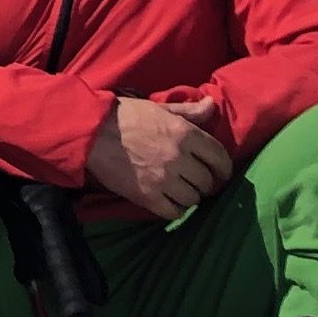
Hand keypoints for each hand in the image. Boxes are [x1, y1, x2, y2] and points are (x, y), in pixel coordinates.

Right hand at [86, 94, 234, 218]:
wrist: (93, 133)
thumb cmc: (127, 116)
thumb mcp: (160, 109)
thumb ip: (189, 111)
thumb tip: (212, 105)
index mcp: (185, 133)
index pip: (219, 157)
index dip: (224, 168)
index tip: (221, 173)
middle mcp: (179, 158)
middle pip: (207, 181)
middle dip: (205, 182)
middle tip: (197, 181)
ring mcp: (164, 180)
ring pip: (193, 198)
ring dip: (190, 195)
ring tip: (182, 189)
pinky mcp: (148, 197)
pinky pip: (174, 211)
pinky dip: (176, 208)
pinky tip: (170, 200)